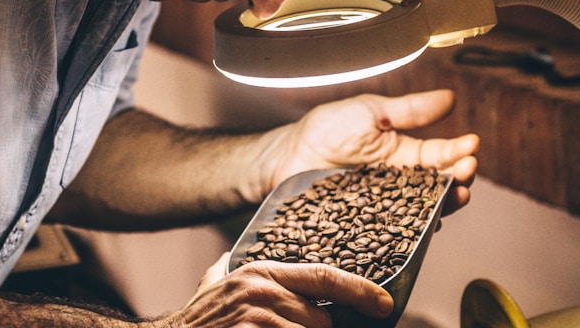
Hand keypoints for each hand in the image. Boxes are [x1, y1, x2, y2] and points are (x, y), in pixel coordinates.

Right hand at [158, 253, 392, 327]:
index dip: (361, 290)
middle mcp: (262, 290)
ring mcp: (257, 317)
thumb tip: (228, 259)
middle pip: (322, 320)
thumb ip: (225, 271)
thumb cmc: (193, 323)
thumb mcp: (212, 286)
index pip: (325, 276)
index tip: (386, 304)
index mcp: (261, 273)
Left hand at [268, 89, 478, 213]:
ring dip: (445, 206)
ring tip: (456, 197)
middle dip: (459, 180)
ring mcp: (386, 208)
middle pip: (439, 188)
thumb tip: (451, 98)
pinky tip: (426, 226)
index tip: (472, 144)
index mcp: (405, 155)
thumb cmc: (326, 130)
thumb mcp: (371, 112)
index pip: (440, 155)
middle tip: (467, 171)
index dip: (459, 151)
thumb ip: (410, 111)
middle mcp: (401, 185)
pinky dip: (413, 231)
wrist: (287, 156)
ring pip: (424, 212)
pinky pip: (395, 233)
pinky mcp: (368, 226)